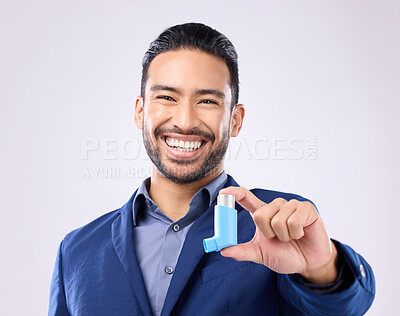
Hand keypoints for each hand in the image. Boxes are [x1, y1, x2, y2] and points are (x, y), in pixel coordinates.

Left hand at [219, 186, 337, 283]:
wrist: (308, 263)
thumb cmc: (285, 254)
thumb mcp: (260, 254)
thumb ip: (243, 251)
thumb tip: (223, 250)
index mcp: (262, 213)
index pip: (246, 197)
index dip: (235, 193)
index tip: (224, 193)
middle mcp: (275, 206)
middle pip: (260, 215)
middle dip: (268, 234)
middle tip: (278, 239)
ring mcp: (291, 205)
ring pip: (278, 220)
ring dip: (284, 236)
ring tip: (291, 237)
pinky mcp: (306, 208)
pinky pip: (294, 221)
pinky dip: (296, 233)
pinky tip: (301, 234)